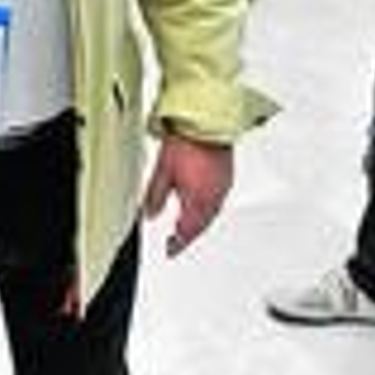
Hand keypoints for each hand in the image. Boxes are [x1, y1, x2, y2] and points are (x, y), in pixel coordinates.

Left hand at [142, 134, 232, 256]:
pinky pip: (218, 201)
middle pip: (202, 225)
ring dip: (199, 223)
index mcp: (199, 200)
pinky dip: (207, 209)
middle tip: (176, 241)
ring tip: (186, 227)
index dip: (178, 244)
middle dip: (189, 235)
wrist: (206, 124)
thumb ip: (154, 196)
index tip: (170, 250)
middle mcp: (214, 197)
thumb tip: (148, 214)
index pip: (188, 231)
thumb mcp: (162, 172)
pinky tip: (200, 206)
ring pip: (211, 214)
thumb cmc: (186, 144)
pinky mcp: (227, 177)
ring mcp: (223, 188)